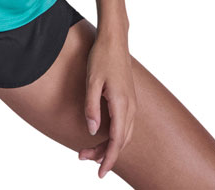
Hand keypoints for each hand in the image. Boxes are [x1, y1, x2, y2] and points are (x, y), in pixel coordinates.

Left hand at [77, 34, 137, 178]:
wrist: (114, 39)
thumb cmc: (101, 57)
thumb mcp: (92, 81)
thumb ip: (92, 107)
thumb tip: (92, 132)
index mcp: (122, 104)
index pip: (117, 141)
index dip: (109, 159)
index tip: (100, 174)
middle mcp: (131, 107)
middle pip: (120, 141)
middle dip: (104, 154)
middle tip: (82, 158)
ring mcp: (132, 103)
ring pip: (123, 134)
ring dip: (108, 145)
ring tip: (88, 150)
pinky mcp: (129, 98)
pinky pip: (124, 124)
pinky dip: (114, 135)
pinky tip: (101, 134)